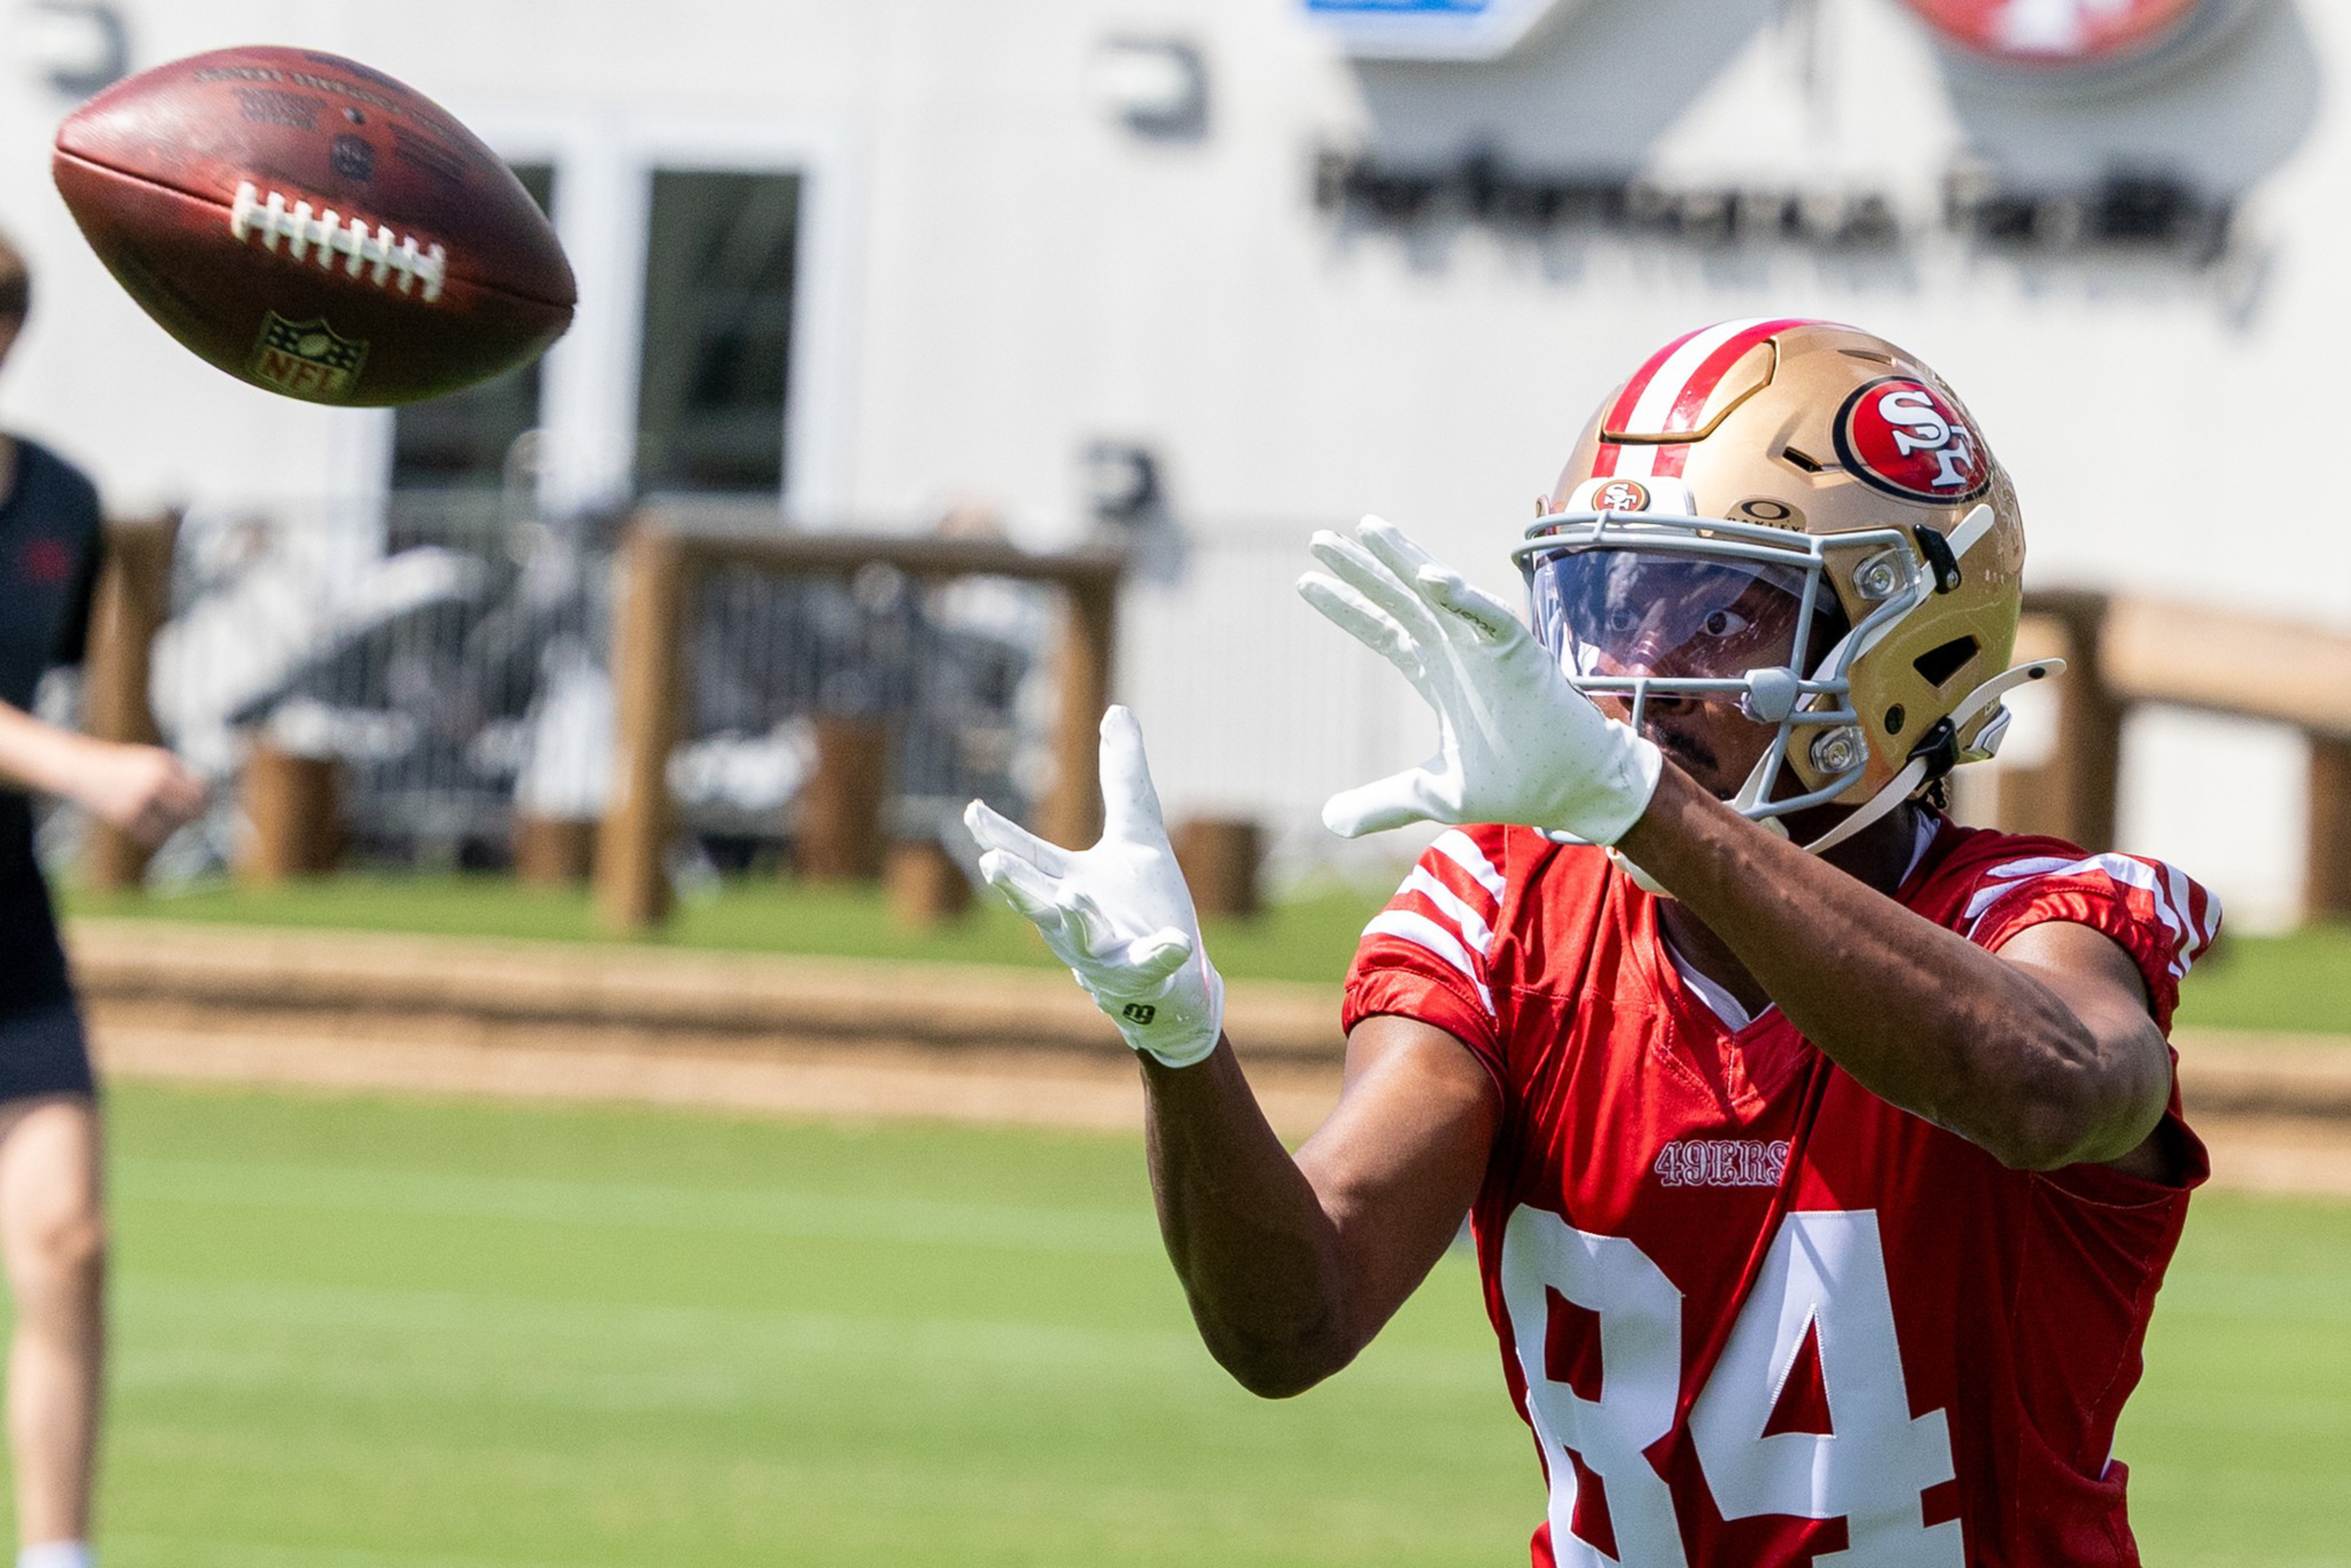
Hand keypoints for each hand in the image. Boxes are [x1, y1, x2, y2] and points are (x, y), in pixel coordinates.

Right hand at [69, 740, 207, 846]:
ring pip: (172, 826)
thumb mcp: (155, 760)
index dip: (207, 801)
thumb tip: (208, 795)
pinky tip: (158, 826)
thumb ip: (181, 775)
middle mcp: (152, 784)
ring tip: (174, 819)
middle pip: (189, 811)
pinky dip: (159, 834)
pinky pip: (153, 835)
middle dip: (195, 816)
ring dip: (176, 826)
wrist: (85, 769)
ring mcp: (138, 802)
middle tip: (197, 817)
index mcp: (163, 768)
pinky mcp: (125, 817)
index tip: (208, 805)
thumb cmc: (128, 764)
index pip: (198, 792)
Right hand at [963, 707, 1225, 1068]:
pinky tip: (1176, 942)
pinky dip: (1159, 953)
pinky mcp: (1143, 973)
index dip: (999, 836)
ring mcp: (1105, 952)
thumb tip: (1116, 710)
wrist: (1177, 976)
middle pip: (1037, 901)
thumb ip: (1124, 776)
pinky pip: (1150, 963)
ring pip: (1081, 937)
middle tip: (992, 865)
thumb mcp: (1139, 831)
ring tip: (1070, 894)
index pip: (1028, 857)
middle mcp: (1074, 920)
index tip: (973, 811)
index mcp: (1067, 883)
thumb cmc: (1144, 904)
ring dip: (1074, 917)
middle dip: (1016, 884)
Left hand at [1296, 516, 1662, 843]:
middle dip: (1362, 568)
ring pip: (1440, 592)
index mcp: (1438, 673)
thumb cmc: (1516, 782)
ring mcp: (1489, 647)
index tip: (1306, 582)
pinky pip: (1490, 618)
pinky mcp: (1521, 653)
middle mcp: (1459, 650)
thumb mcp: (1435, 795)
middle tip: (1318, 539)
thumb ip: (1383, 802)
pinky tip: (1431, 576)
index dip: (1348, 606)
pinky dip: (1463, 597)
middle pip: (1401, 598)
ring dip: (1405, 560)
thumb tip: (1330, 821)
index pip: (1385, 629)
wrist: (1575, 791)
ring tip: (1368, 528)